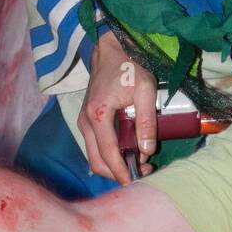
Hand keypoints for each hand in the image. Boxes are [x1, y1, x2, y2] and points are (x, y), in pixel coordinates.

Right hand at [78, 34, 157, 184]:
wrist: (110, 49)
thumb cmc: (128, 66)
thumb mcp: (145, 89)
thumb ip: (147, 120)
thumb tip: (147, 150)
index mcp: (98, 115)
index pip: (107, 154)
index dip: (121, 171)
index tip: (135, 181)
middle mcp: (85, 122)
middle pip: (96, 161)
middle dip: (117, 172)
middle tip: (141, 173)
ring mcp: (83, 121)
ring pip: (94, 155)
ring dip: (113, 165)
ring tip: (138, 164)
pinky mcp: (87, 120)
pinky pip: (95, 145)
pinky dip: (109, 154)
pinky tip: (128, 152)